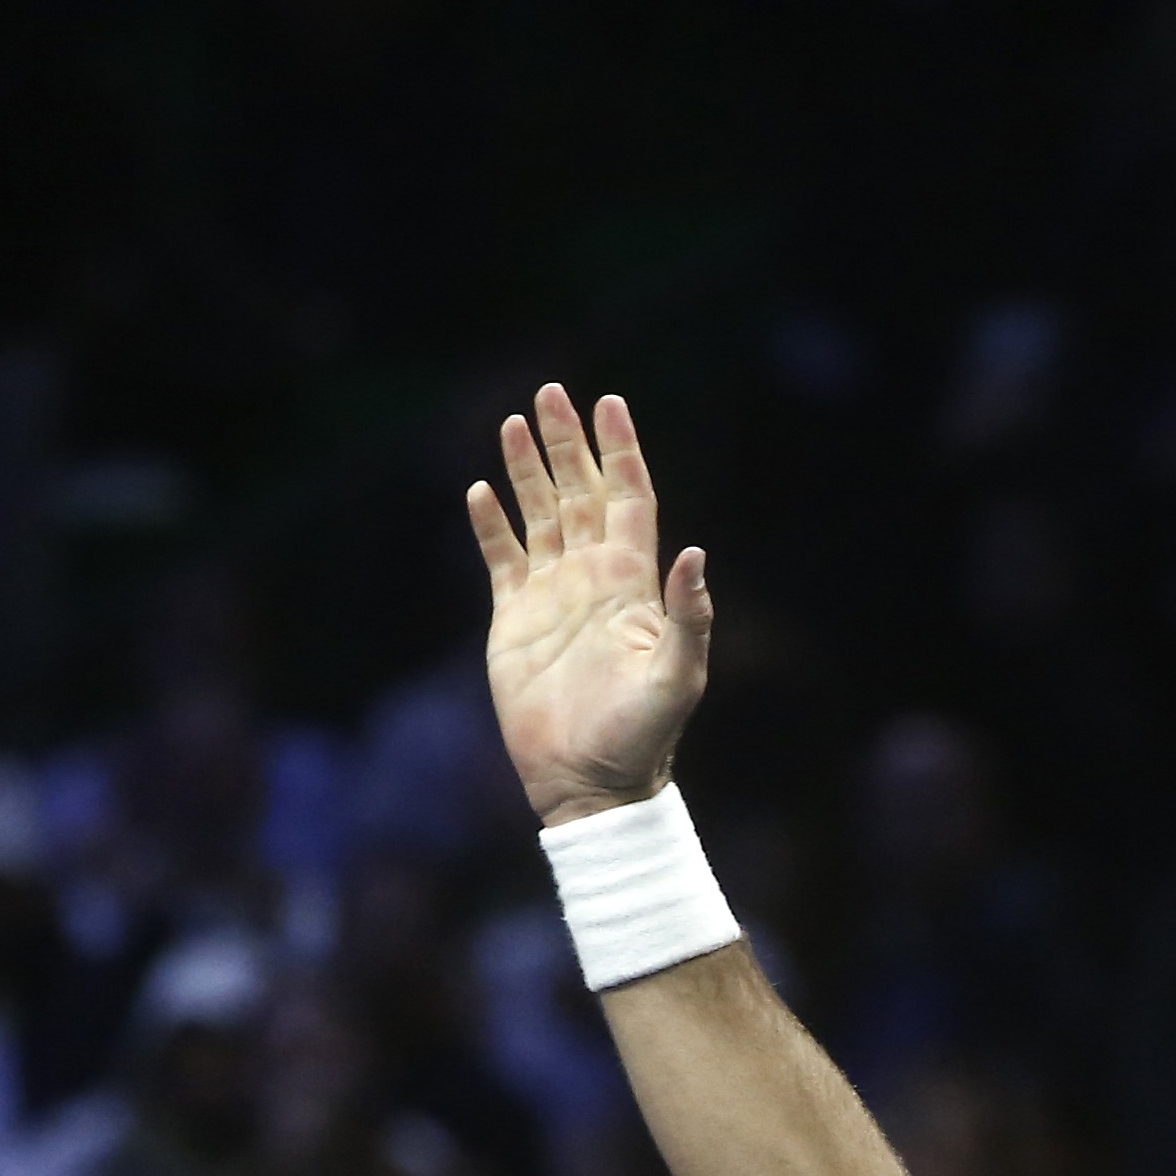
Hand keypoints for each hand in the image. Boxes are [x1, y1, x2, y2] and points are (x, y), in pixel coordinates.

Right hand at [470, 386, 713, 825]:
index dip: (620, 451)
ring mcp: (552, 596)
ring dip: (528, 470)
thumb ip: (688, 616)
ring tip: (514, 422)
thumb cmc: (642, 738)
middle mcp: (592, 578)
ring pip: (539, 516)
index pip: (627, 499)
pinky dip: (491, 526)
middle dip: (568, 444)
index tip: (609, 403)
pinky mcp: (514, 621)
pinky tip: (480, 491)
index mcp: (631, 582)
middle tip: (552, 392)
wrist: (589, 783)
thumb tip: (695, 551)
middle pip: (579, 493)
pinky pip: (501, 559)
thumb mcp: (677, 678)